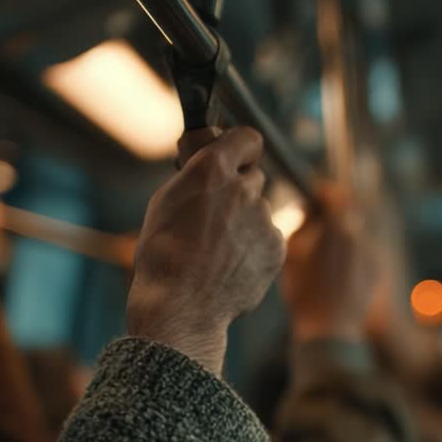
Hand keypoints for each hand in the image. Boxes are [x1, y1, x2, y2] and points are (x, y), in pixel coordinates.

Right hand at [126, 127, 285, 374]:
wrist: (181, 304)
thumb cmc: (164, 254)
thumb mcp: (167, 201)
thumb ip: (199, 177)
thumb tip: (215, 163)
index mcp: (213, 169)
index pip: (248, 137)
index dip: (242, 147)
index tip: (236, 157)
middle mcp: (244, 187)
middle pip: (254, 177)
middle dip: (240, 190)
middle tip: (217, 216)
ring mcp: (265, 218)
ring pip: (260, 211)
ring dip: (246, 223)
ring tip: (218, 251)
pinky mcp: (277, 246)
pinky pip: (269, 238)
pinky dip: (255, 249)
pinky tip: (232, 265)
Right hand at [281, 183, 376, 341]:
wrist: (330, 330)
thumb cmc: (304, 293)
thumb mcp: (291, 254)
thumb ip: (300, 226)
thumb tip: (306, 213)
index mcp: (338, 227)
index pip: (332, 192)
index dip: (320, 190)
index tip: (311, 193)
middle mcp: (360, 235)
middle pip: (347, 210)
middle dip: (331, 212)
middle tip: (314, 220)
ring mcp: (371, 253)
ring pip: (354, 232)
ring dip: (340, 234)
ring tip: (321, 250)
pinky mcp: (375, 270)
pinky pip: (361, 252)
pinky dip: (349, 253)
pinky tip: (334, 270)